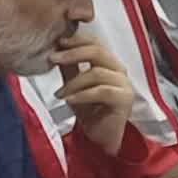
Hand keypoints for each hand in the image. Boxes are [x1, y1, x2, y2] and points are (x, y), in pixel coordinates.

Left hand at [52, 37, 135, 154]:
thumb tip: (58, 50)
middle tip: (54, 58)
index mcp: (109, 65)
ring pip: (97, 72)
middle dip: (73, 53)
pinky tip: (70, 100)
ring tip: (60, 93)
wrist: (101, 137)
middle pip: (98, 52)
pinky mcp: (124, 99)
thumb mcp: (74, 86)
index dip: (78, 40)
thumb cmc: (91, 112)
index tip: (58, 42)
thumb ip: (69, 69)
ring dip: (74, 82)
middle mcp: (119, 71)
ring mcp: (124, 85)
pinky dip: (82, 95)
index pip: (96, 44)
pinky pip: (102, 91)